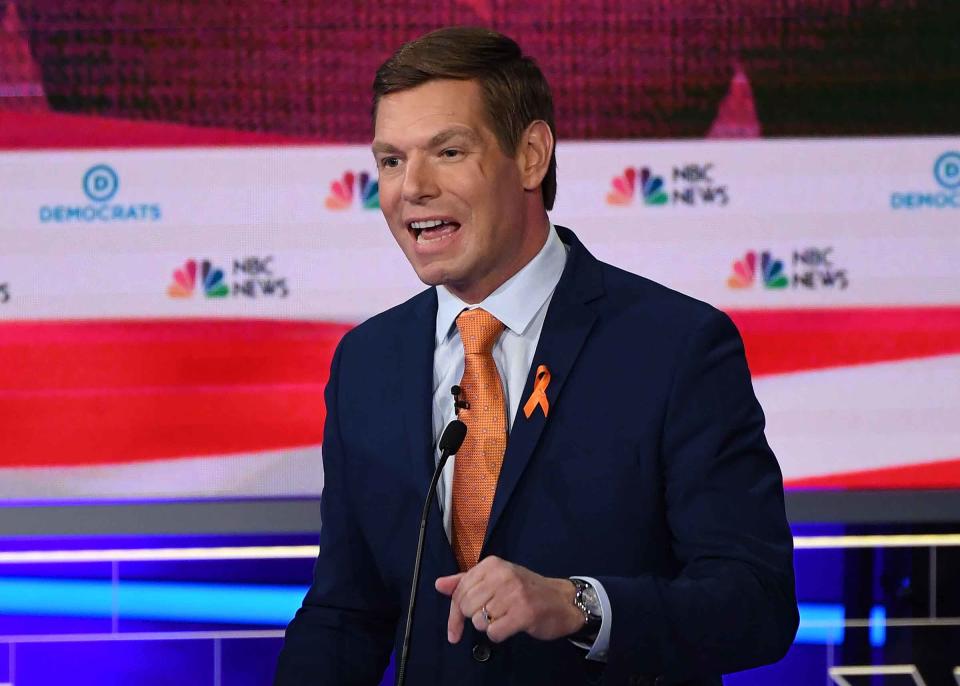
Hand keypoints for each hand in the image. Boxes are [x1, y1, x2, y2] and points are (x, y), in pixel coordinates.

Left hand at [434, 556, 584, 643]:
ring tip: (505, 617)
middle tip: (491, 617)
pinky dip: (499, 635)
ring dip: (489, 626)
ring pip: (479, 621)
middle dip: (474, 618)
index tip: (455, 628)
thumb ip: (466, 582)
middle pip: (466, 606)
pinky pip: (494, 632)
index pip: (459, 590)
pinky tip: (510, 626)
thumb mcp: (496, 579)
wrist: (562, 600)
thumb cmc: (526, 590)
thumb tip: (439, 585)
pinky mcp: (524, 613)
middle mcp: (502, 575)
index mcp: (492, 564)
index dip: (454, 612)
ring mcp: (514, 593)